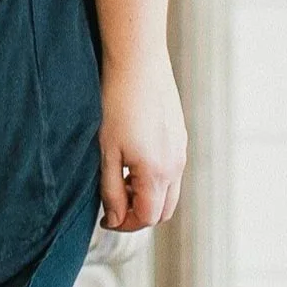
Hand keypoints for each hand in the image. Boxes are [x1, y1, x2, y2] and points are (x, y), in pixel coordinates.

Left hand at [98, 48, 185, 231]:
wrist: (137, 62)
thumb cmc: (115, 104)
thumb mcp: (106, 152)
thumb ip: (111, 190)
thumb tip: (116, 219)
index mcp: (157, 173)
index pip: (147, 218)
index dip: (125, 224)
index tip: (104, 218)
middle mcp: (176, 165)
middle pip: (163, 211)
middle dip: (139, 214)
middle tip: (113, 202)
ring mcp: (181, 149)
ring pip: (170, 191)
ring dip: (147, 195)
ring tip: (120, 178)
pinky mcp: (180, 135)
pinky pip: (172, 169)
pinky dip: (155, 177)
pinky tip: (133, 157)